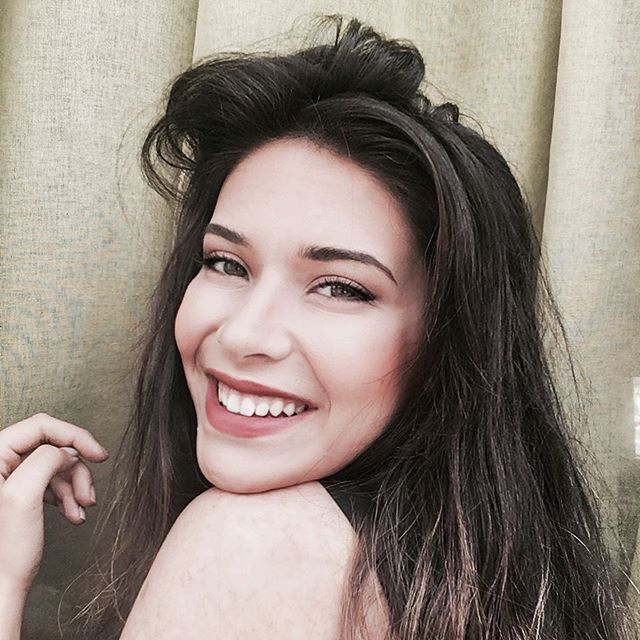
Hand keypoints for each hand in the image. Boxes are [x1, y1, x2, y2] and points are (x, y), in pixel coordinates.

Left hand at [0, 413, 108, 592]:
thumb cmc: (2, 552)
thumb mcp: (23, 496)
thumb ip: (45, 460)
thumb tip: (66, 451)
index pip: (41, 426)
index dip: (75, 436)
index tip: (99, 455)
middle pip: (52, 448)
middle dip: (76, 471)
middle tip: (88, 494)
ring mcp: (8, 479)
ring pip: (55, 466)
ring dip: (75, 487)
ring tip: (81, 510)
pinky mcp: (17, 494)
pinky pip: (51, 483)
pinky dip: (67, 497)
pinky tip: (73, 514)